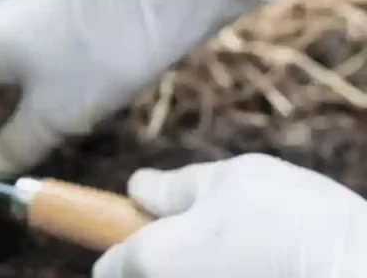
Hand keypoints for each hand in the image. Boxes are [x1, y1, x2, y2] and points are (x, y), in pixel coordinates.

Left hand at [93, 153, 366, 276]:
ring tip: (251, 254)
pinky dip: (233, 276)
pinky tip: (266, 268)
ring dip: (204, 269)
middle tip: (212, 238)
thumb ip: (171, 188)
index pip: (108, 265)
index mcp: (150, 260)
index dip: (123, 244)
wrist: (360, 271)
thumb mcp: (226, 180)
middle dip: (168, 261)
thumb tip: (136, 188)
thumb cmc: (288, 220)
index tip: (148, 231)